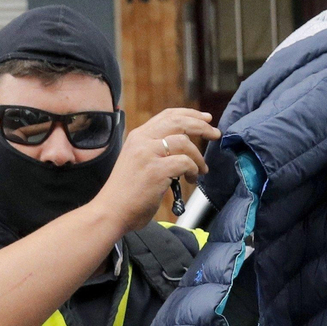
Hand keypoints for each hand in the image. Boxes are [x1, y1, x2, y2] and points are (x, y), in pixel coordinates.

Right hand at [92, 109, 219, 233]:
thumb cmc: (127, 192)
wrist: (111, 211)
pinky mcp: (156, 170)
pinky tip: (192, 180)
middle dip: (202, 126)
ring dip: (199, 157)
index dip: (190, 114)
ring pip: (185, 143)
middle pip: (179, 122)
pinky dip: (194, 170)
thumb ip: (155, 150)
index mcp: (138, 136)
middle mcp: (142, 141)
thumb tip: (183, 145)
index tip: (205, 118)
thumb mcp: (138, 161)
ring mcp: (148, 154)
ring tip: (201, 170)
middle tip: (215, 134)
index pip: (167, 115)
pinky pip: (185, 163)